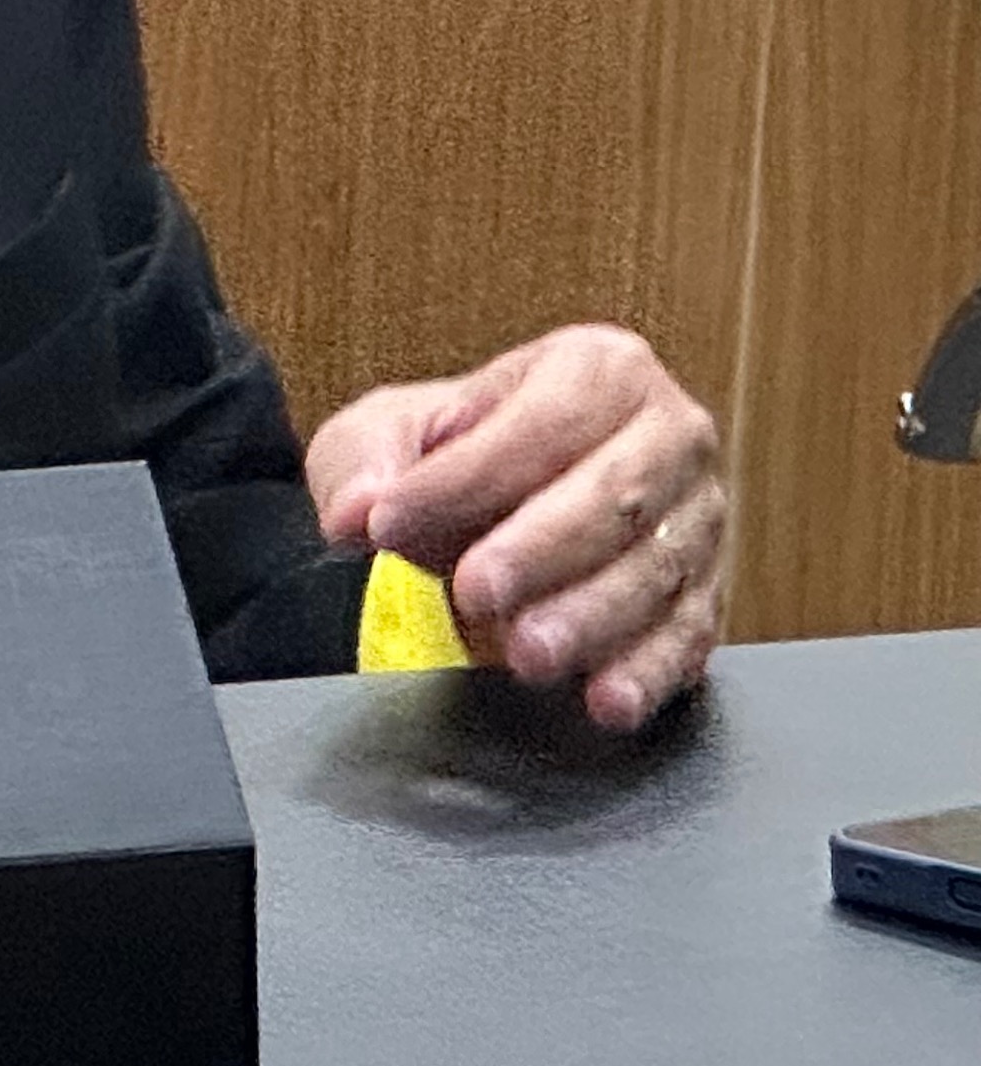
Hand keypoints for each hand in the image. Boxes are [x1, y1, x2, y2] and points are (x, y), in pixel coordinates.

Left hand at [308, 324, 724, 733]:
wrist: (499, 499)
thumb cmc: (454, 454)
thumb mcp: (388, 432)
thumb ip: (366, 463)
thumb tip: (356, 510)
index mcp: (600, 368)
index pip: (538, 424)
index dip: (464, 479)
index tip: (393, 523)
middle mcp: (668, 436)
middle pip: (615, 497)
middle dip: (540, 551)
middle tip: (476, 592)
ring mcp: (699, 519)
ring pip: (657, 572)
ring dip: (590, 619)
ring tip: (527, 654)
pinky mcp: (708, 594)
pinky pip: (690, 638)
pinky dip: (648, 673)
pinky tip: (605, 697)